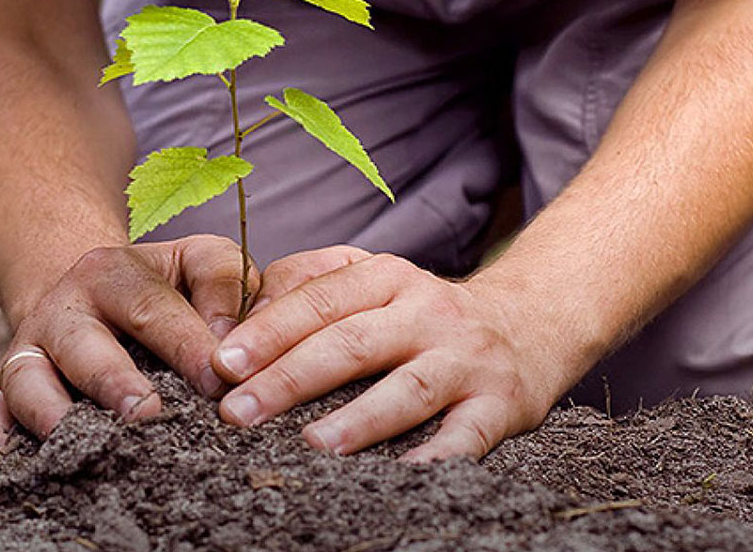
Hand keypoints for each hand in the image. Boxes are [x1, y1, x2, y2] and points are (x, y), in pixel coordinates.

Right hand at [0, 234, 258, 454]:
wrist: (88, 292)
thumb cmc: (161, 287)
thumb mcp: (195, 261)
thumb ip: (223, 284)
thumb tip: (230, 344)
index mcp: (112, 272)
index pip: (152, 308)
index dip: (186, 345)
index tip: (219, 382)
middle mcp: (63, 309)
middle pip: (83, 345)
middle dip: (115, 382)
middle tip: (149, 414)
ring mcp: (29, 349)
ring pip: (27, 380)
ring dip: (53, 413)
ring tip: (88, 445)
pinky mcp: (4, 386)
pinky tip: (6, 459)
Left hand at [211, 245, 566, 461]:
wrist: (530, 323)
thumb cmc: (423, 311)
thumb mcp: (374, 278)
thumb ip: (310, 284)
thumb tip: (240, 311)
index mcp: (387, 277)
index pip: (319, 301)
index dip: (268, 331)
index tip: (222, 363)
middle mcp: (427, 311)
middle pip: (352, 342)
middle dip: (290, 378)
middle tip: (239, 411)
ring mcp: (466, 359)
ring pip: (408, 389)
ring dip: (359, 419)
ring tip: (312, 444)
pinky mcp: (501, 404)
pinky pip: (467, 435)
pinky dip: (437, 456)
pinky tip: (402, 475)